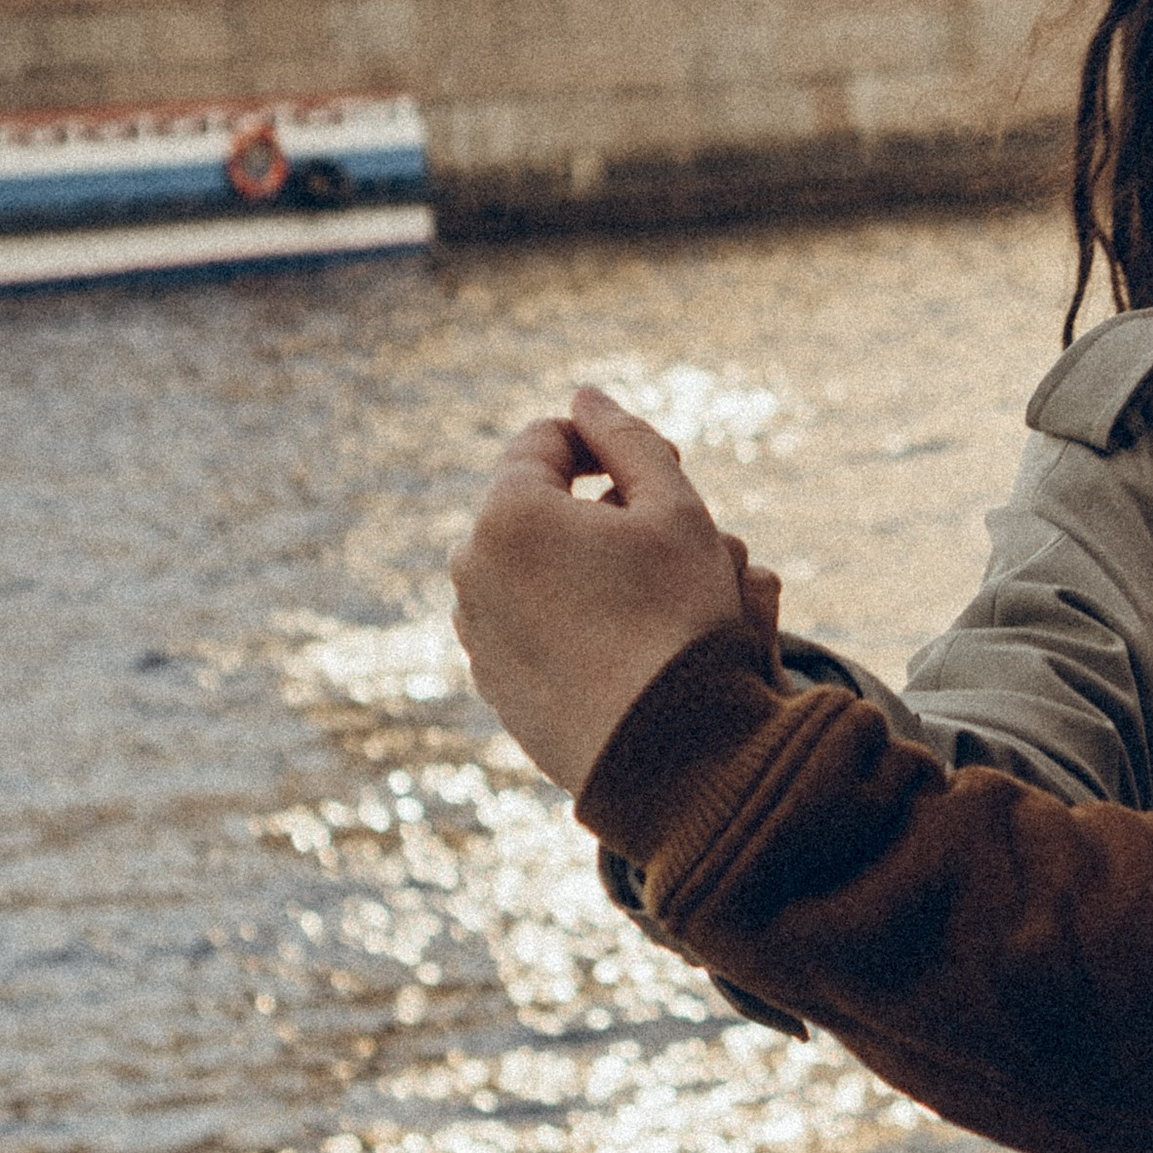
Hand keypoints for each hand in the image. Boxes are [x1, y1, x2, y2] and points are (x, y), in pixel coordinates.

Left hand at [450, 385, 762, 792]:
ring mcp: (475, 632)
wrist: (670, 754)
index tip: (662, 473)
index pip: (547, 439)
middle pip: (538, 506)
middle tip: (667, 541)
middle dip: (599, 511)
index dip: (608, 444)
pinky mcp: (492, 683)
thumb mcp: (676, 510)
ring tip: (654, 599)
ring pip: (534, 567)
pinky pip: (529, 625)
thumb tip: (585, 398)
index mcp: (507, 514)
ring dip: (587, 565)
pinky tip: (629, 645)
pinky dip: (572, 619)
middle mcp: (472, 570)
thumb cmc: (680, 620)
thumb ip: (627, 439)